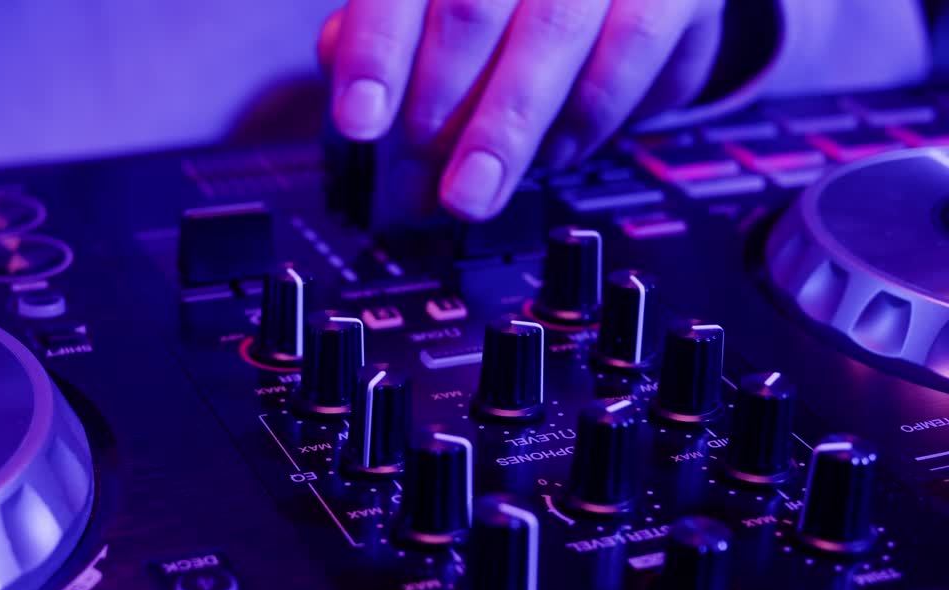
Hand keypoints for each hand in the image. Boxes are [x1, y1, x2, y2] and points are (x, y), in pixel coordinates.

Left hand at [319, 0, 725, 219]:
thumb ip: (387, 23)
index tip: (360, 123)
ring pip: (552, 35)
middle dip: (435, 112)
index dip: (375, 54)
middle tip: (414, 185)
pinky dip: (584, 118)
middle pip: (471, 10)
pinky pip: (628, 53)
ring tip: (471, 193)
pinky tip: (551, 154)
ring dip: (505, 131)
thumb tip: (339, 61)